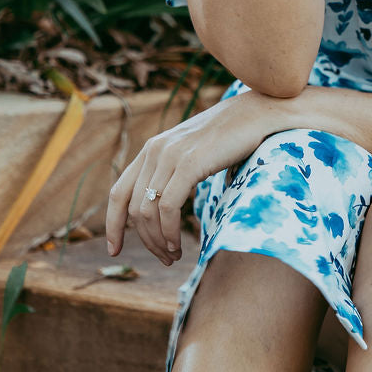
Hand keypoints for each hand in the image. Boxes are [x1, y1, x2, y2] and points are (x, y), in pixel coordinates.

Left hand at [105, 90, 283, 265]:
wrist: (258, 112)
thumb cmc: (231, 136)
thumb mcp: (194, 152)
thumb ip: (175, 171)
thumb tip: (166, 206)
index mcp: (152, 149)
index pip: (119, 192)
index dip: (113, 224)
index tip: (114, 250)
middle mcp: (155, 150)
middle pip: (133, 209)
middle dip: (146, 241)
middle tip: (166, 258)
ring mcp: (171, 155)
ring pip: (148, 212)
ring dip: (158, 241)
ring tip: (174, 255)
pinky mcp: (190, 163)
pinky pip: (168, 207)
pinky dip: (168, 232)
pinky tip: (179, 244)